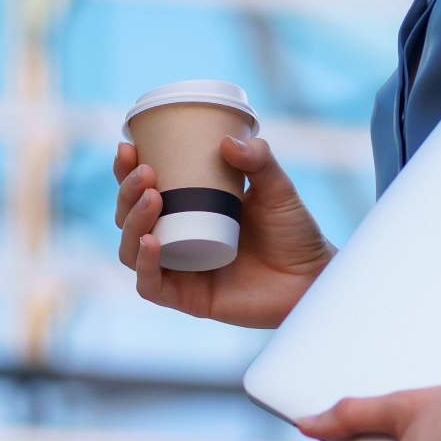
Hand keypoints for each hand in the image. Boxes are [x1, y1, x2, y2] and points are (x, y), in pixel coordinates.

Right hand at [113, 135, 334, 328]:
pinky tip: (151, 242)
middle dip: (126, 193)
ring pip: (131, 250)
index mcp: (187, 210)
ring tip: (152, 199)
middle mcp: (176, 240)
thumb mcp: (277, 188)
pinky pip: (151, 286)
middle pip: (129, 218)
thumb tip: (227, 141)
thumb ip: (259, 161)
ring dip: (132, 223)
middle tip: (145, 173)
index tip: (128, 147)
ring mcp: (180, 270)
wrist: (314, 277)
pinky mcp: (189, 299)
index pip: (143, 189)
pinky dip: (145, 264)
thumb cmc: (293, 232)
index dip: (126, 171)